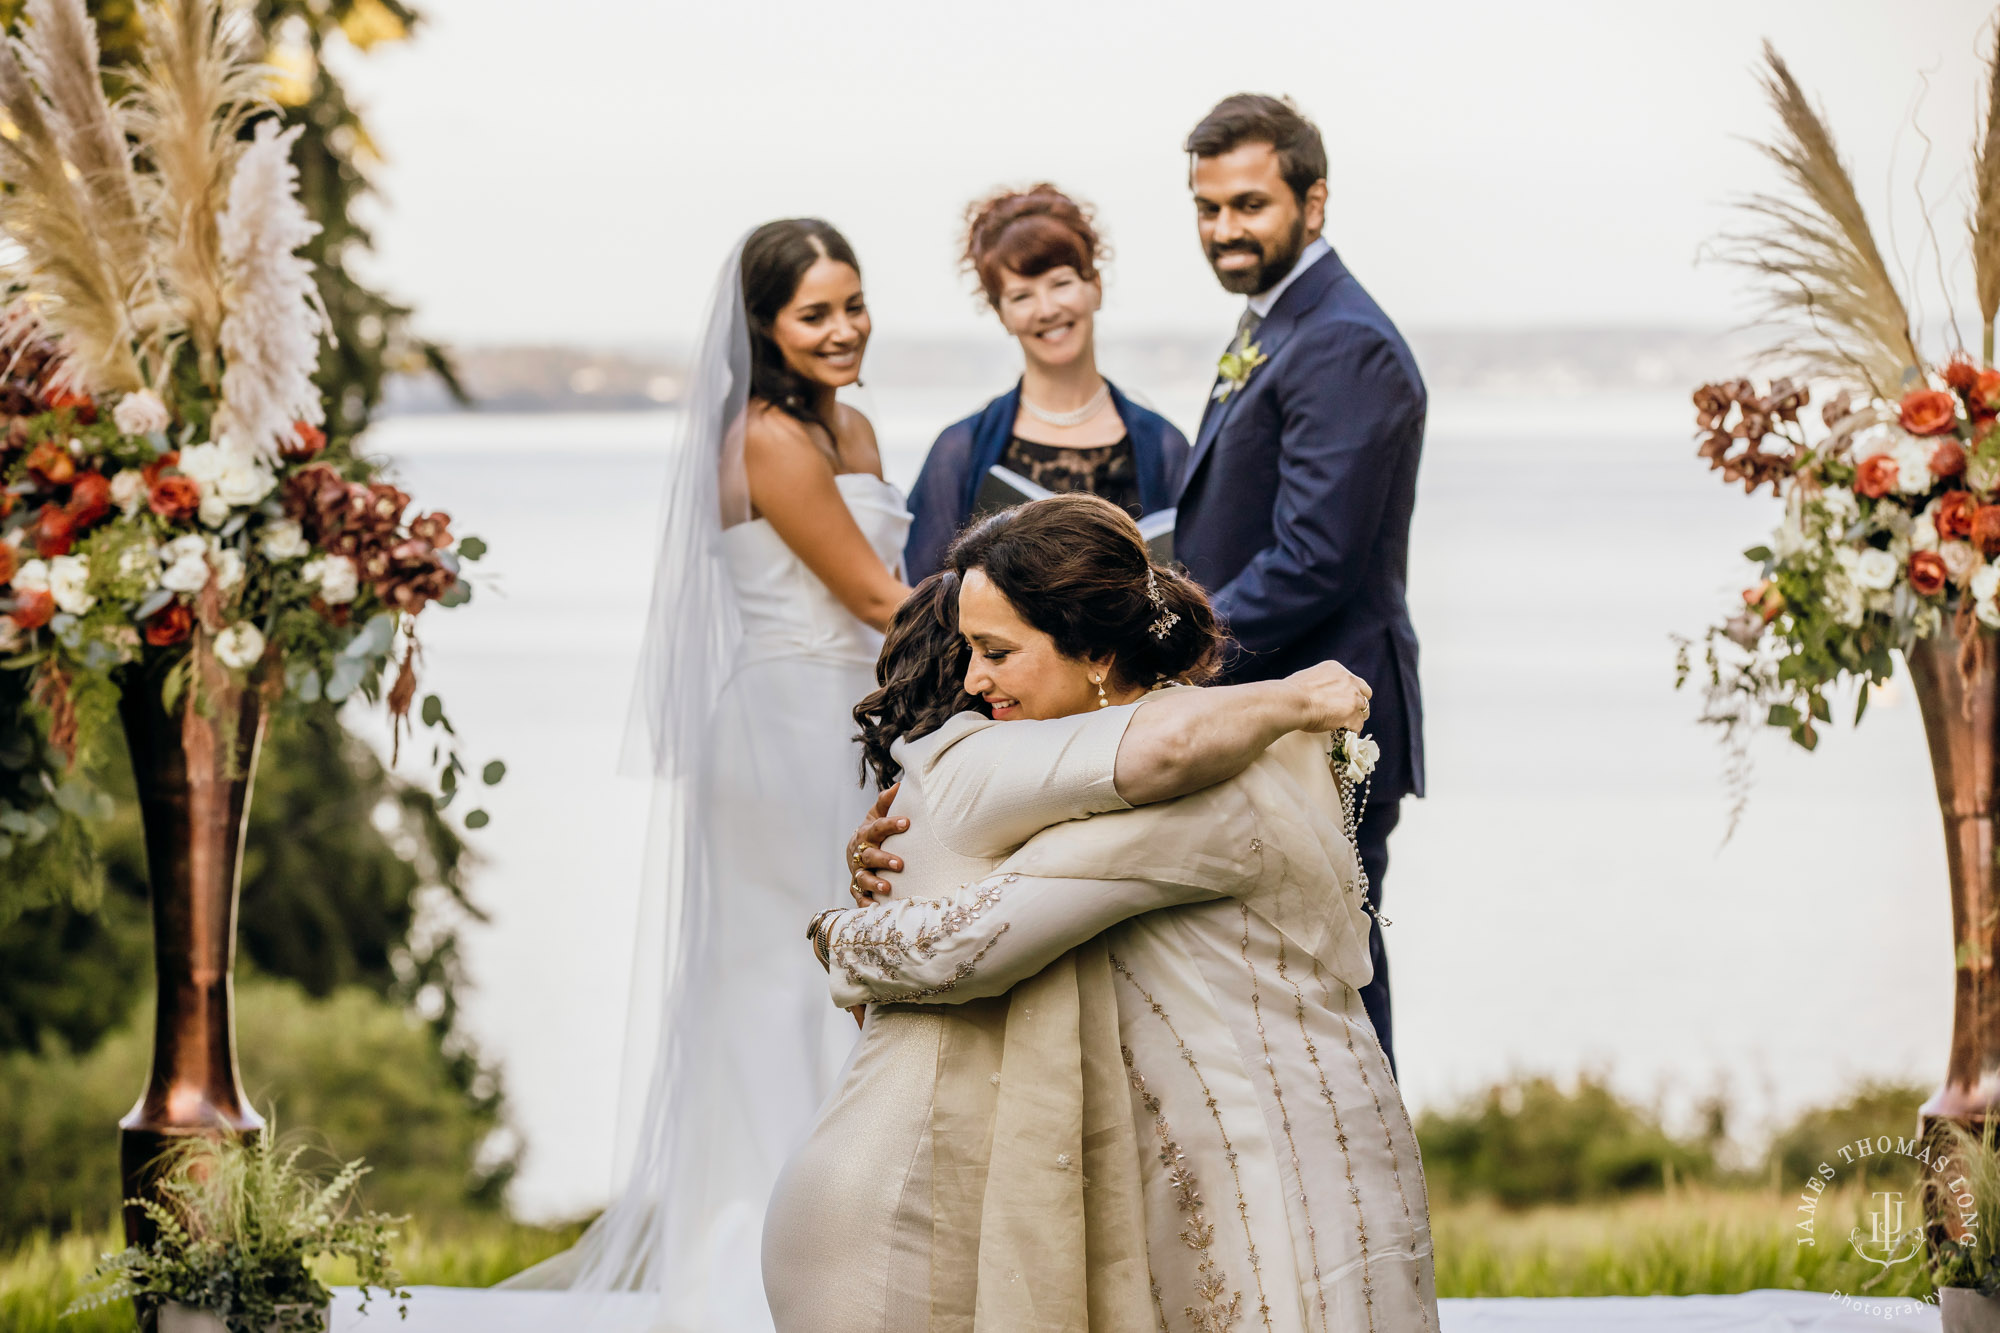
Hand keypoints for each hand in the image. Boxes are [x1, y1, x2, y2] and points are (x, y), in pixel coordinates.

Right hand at [847, 782, 906, 903]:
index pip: (878, 827)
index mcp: (867, 833)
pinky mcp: (857, 888)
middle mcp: (860, 853)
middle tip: (900, 864)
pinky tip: (874, 908)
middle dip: (883, 859)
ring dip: (873, 883)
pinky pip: (858, 897)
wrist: (855, 849)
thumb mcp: (877, 815)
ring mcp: (858, 871)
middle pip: (869, 856)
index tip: (907, 822)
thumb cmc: (873, 831)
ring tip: (887, 888)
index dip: (891, 824)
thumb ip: (886, 802)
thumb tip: (900, 784)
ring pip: (862, 878)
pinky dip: (865, 903)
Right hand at [1285, 660, 1372, 734]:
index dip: (1349, 691)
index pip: (1352, 680)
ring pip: (1364, 710)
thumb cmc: (1291, 691)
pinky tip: (1346, 733)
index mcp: (1336, 669)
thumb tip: (1315, 691)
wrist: (1292, 701)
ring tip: (1347, 725)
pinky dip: (1352, 730)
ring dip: (1356, 717)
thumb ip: (1319, 681)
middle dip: (1358, 702)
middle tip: (1349, 711)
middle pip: (1365, 693)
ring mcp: (1352, 698)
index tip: (1343, 699)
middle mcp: (1348, 681)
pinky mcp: (1352, 715)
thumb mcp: (1308, 676)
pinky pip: (1358, 725)